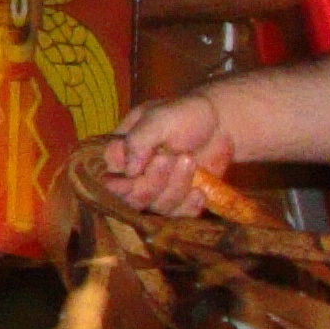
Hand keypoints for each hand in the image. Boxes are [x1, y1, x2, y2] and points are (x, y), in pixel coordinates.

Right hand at [98, 93, 236, 214]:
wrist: (220, 122)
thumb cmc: (184, 114)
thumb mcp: (158, 118)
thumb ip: (139, 140)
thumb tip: (129, 171)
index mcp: (122, 152)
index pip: (108, 176)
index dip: (115, 184)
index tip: (129, 181)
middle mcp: (136, 175)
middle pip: (131, 197)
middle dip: (151, 182)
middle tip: (168, 158)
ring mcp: (158, 189)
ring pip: (156, 206)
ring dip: (175, 186)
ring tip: (190, 160)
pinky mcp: (179, 200)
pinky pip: (178, 214)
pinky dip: (189, 206)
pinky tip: (199, 191)